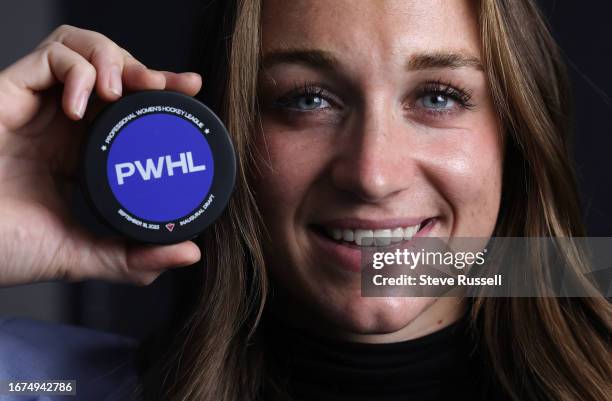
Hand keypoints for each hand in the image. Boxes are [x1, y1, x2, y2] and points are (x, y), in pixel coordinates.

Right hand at [0, 25, 201, 286]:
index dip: (163, 95)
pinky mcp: (9, 92)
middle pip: (115, 73)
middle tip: (170, 85)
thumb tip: (188, 252)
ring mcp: (39, 106)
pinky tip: (79, 105)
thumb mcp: (82, 255)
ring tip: (121, 90)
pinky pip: (50, 55)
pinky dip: (75, 69)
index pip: (131, 110)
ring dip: (113, 59)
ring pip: (84, 50)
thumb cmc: (6, 248)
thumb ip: (132, 258)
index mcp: (84, 153)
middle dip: (148, 70)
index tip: (193, 92)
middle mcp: (64, 125)